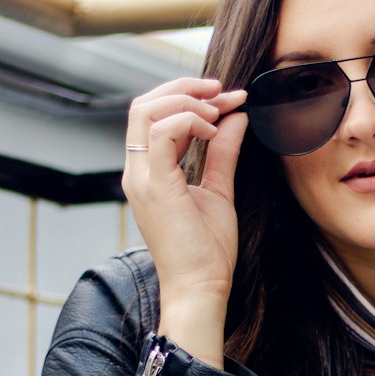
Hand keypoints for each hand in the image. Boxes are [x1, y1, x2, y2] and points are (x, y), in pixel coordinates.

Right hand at [121, 78, 248, 364]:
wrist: (200, 287)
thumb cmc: (206, 251)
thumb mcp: (218, 189)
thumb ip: (223, 152)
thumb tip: (236, 117)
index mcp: (148, 171)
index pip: (155, 115)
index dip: (190, 97)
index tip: (228, 98)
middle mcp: (138, 171)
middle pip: (144, 103)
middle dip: (184, 88)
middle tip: (221, 91)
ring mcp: (141, 178)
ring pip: (147, 110)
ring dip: (187, 101)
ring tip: (218, 112)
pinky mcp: (153, 186)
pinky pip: (160, 133)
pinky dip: (188, 122)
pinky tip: (213, 131)